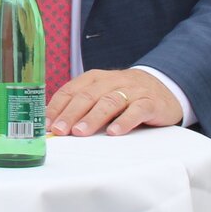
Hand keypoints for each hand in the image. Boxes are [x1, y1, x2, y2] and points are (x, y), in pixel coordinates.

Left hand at [46, 68, 182, 136]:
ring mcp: (132, 90)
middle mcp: (111, 81)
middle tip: (60, 130)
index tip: (47, 124)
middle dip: (71, 113)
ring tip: (80, 132)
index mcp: (94, 79)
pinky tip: (114, 132)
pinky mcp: (150, 102)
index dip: (57, 107)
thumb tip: (54, 126)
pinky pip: (136, 110)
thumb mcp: (102, 95)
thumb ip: (82, 106)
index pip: (71, 90)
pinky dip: (124, 121)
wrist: (163, 87)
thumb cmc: (124, 95)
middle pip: (87, 96)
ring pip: (109, 102)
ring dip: (93, 117)